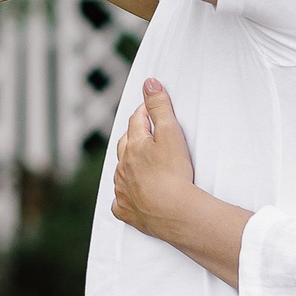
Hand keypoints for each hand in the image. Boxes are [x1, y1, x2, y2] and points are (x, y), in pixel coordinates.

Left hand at [111, 80, 248, 289]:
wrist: (175, 212)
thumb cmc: (174, 172)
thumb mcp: (170, 132)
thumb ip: (159, 106)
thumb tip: (149, 82)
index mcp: (133, 146)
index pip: (136, 121)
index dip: (144, 112)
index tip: (151, 108)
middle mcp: (122, 167)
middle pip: (125, 146)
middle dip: (133, 137)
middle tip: (144, 133)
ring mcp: (123, 190)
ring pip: (121, 172)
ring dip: (128, 166)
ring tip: (139, 164)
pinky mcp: (127, 211)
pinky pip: (120, 202)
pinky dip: (124, 197)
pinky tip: (129, 197)